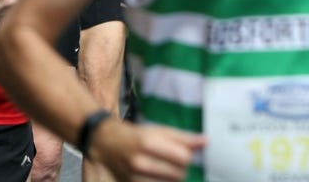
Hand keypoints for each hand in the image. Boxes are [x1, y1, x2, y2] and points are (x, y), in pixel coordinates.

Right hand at [89, 120, 205, 181]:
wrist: (102, 143)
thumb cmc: (133, 136)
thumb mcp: (156, 130)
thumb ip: (182, 137)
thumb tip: (206, 141)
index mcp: (148, 142)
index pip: (184, 158)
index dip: (186, 158)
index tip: (181, 155)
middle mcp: (140, 161)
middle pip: (179, 175)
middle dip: (179, 170)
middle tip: (169, 164)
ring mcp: (134, 178)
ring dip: (169, 180)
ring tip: (160, 171)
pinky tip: (154, 177)